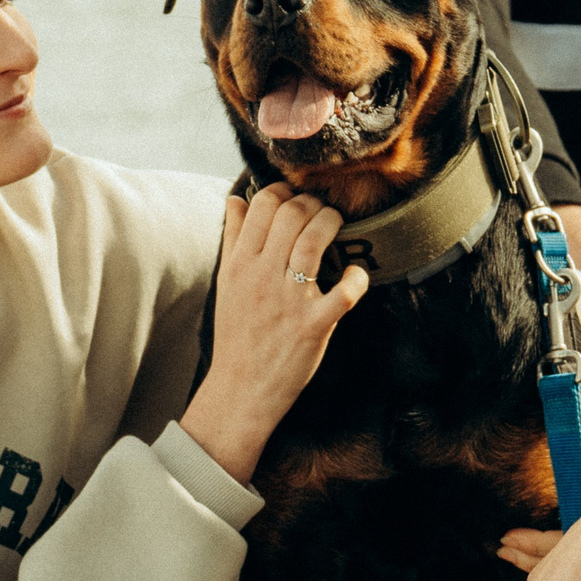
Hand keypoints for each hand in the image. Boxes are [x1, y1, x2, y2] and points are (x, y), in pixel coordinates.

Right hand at [181, 186, 369, 482]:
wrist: (240, 389)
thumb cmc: (236, 334)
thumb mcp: (225, 282)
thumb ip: (231, 238)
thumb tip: (236, 199)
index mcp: (240, 263)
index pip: (263, 205)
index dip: (284, 191)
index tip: (295, 199)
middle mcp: (262, 276)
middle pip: (291, 215)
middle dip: (313, 203)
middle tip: (322, 212)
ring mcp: (289, 301)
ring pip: (313, 241)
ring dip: (331, 223)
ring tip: (337, 225)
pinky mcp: (313, 326)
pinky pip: (342, 293)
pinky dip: (355, 278)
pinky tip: (355, 273)